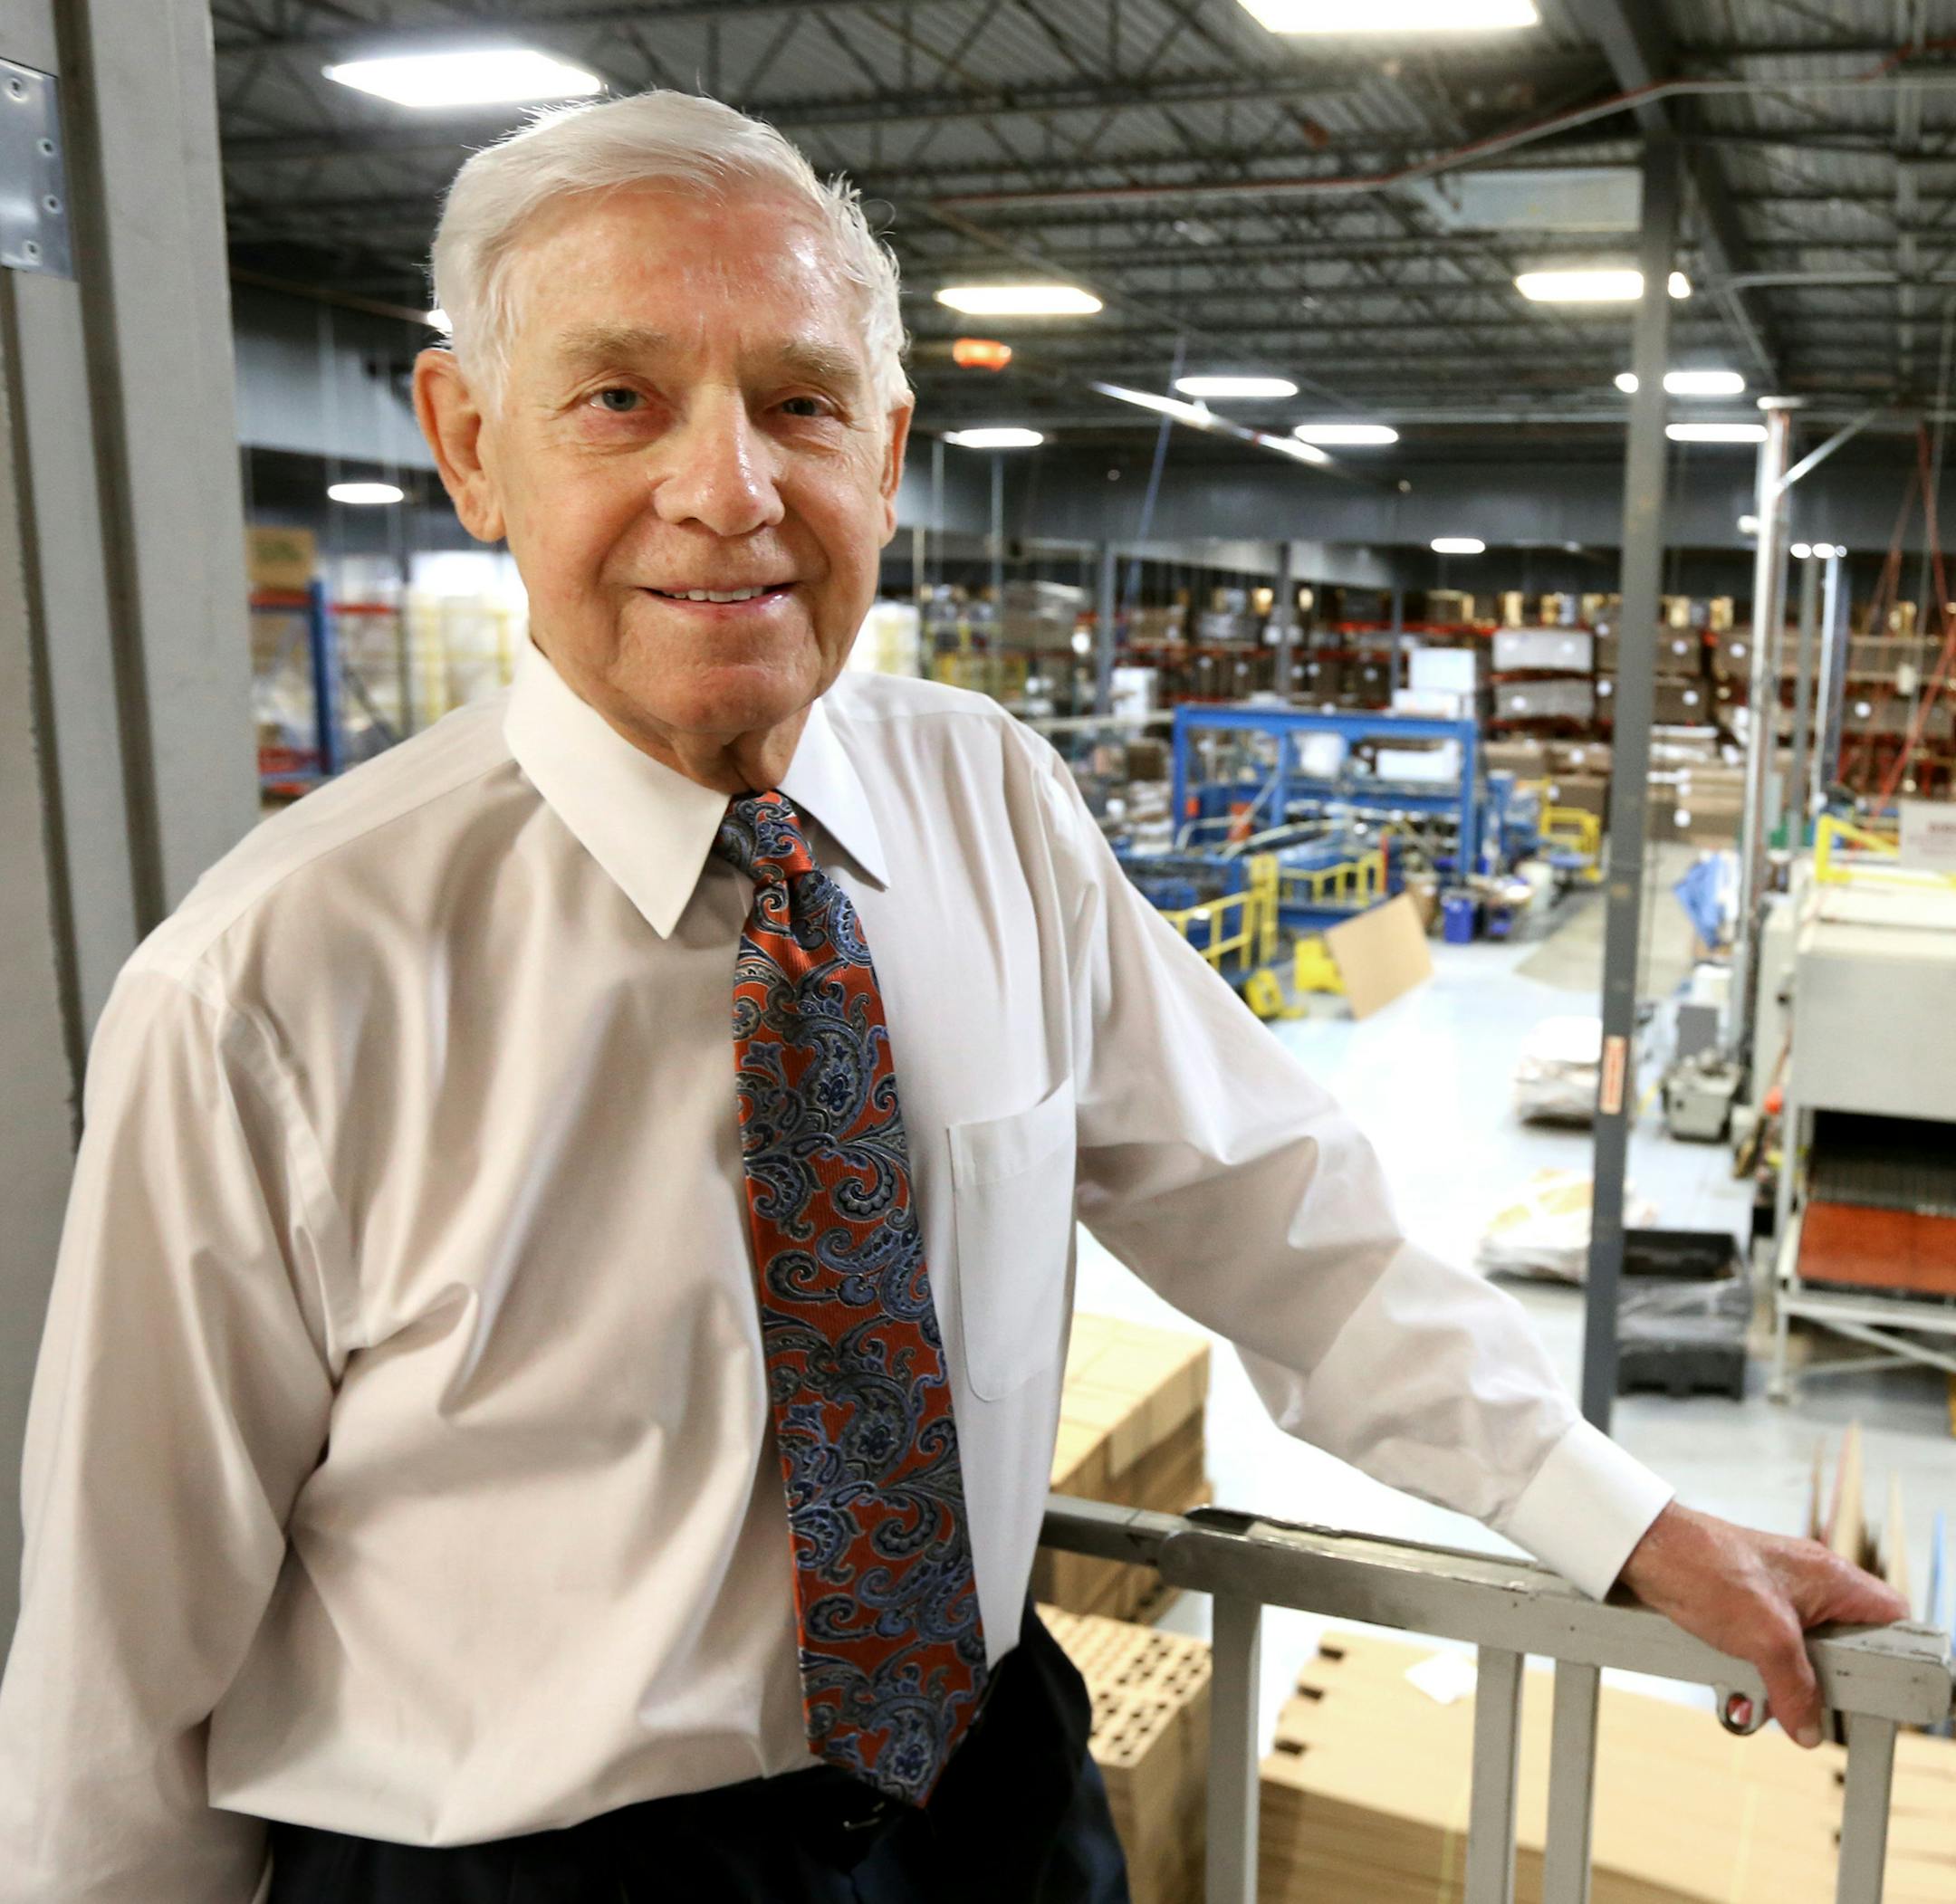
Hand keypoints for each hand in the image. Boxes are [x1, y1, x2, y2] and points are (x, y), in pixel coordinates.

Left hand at [1616, 1501, 1909, 1747]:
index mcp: (1829, 1577)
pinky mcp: (1742, 1605)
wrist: (1640, 1548)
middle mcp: (1807, 1582)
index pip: (1889, 1614)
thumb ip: (1796, 1687)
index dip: (1892, 1651)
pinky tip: (1736, 1696)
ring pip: (1800, 1654)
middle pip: (1843, 1645)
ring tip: (1762, 1705)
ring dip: (1781, 1686)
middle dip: (1824, 1683)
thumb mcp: (1765, 1638)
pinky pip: (1764, 1651)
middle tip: (1809, 1706)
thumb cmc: (1703, 1569)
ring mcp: (1774, 1594)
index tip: (1871, 1686)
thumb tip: (1810, 1731)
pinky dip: (1753, 1674)